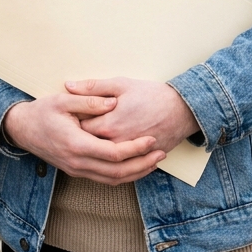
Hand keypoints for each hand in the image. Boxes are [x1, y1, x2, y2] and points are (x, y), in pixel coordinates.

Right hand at [2, 93, 165, 184]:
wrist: (22, 129)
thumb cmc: (42, 112)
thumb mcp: (63, 100)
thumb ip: (89, 101)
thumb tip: (113, 102)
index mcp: (76, 144)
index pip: (113, 154)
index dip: (135, 148)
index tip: (151, 139)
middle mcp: (77, 162)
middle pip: (117, 173)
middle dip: (142, 164)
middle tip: (161, 153)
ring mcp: (76, 169)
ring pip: (112, 180)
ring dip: (135, 173)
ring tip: (154, 162)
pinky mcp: (76, 171)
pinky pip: (104, 179)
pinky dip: (123, 175)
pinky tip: (135, 166)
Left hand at [67, 78, 199, 153]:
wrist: (182, 110)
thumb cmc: (151, 94)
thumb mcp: (120, 84)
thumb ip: (93, 87)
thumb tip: (69, 85)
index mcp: (109, 124)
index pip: (80, 129)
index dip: (74, 123)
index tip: (72, 117)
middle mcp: (117, 143)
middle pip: (90, 146)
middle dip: (82, 138)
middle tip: (78, 129)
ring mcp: (129, 155)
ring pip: (104, 160)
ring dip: (96, 152)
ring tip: (91, 141)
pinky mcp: (139, 161)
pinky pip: (120, 167)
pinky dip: (111, 161)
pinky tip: (107, 152)